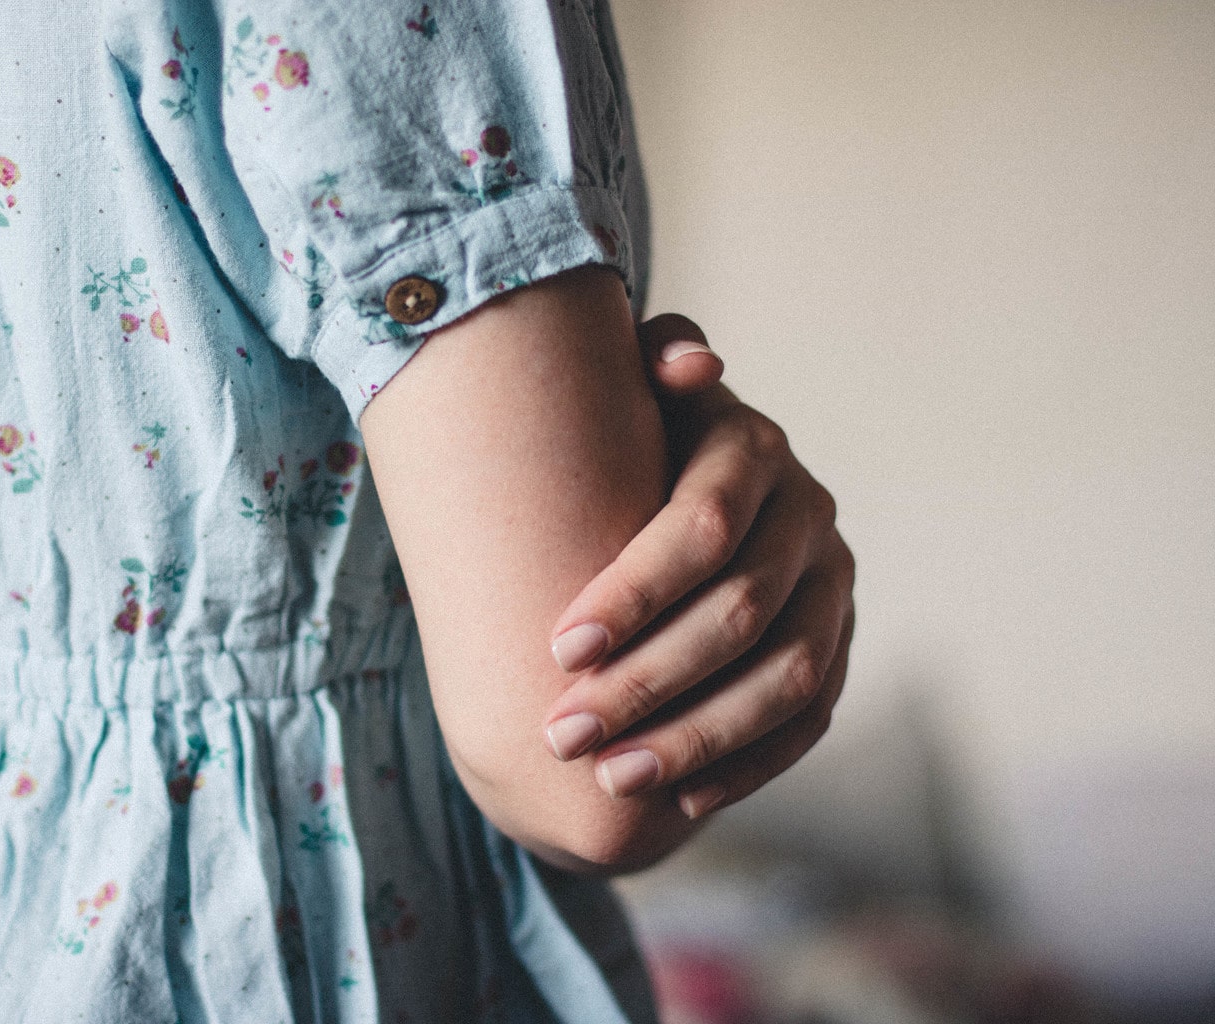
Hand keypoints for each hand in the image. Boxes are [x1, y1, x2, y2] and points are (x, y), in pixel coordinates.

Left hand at [541, 314, 855, 819]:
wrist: (675, 498)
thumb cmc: (626, 447)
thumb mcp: (624, 396)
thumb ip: (642, 365)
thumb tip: (686, 362)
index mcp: (754, 449)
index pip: (703, 527)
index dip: (633, 592)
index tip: (556, 648)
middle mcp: (809, 515)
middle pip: (739, 614)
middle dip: (645, 681)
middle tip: (560, 733)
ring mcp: (834, 588)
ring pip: (785, 678)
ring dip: (696, 737)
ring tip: (610, 778)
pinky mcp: (839, 647)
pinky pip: (810, 720)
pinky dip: (749, 764)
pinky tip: (682, 799)